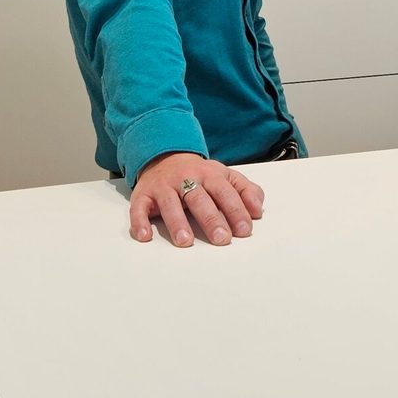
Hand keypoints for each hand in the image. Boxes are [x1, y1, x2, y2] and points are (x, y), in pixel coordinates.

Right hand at [129, 152, 264, 246]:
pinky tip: (144, 236)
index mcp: (210, 174)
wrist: (164, 155)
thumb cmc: (199, 175)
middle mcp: (186, 179)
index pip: (225, 192)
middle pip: (199, 198)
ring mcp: (163, 186)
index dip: (235, 210)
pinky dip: (139, 221)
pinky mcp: (143, 194)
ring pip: (170, 203)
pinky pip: (139, 207)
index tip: (244, 230)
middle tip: (222, 238)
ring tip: (185, 241)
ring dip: (177, 222)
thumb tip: (258, 210)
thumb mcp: (225, 176)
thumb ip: (245, 190)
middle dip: (211, 219)